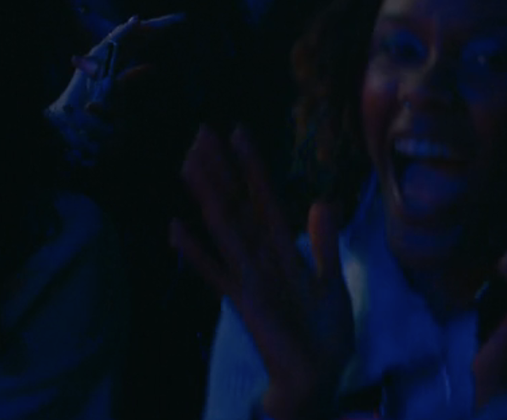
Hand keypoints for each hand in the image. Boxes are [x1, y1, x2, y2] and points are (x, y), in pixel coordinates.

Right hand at [174, 129, 353, 419]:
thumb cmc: (324, 334)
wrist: (320, 376)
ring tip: (188, 163)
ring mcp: (248, 278)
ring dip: (208, 195)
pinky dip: (196, 252)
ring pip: (225, 227)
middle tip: (200, 132)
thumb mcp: (331, 281)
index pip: (264, 198)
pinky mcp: (244, 302)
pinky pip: (216, 272)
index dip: (251, 165)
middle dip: (220, 169)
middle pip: (237, 204)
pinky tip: (175, 229)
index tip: (237, 130)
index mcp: (281, 250)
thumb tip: (320, 201)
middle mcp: (259, 258)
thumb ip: (323, 243)